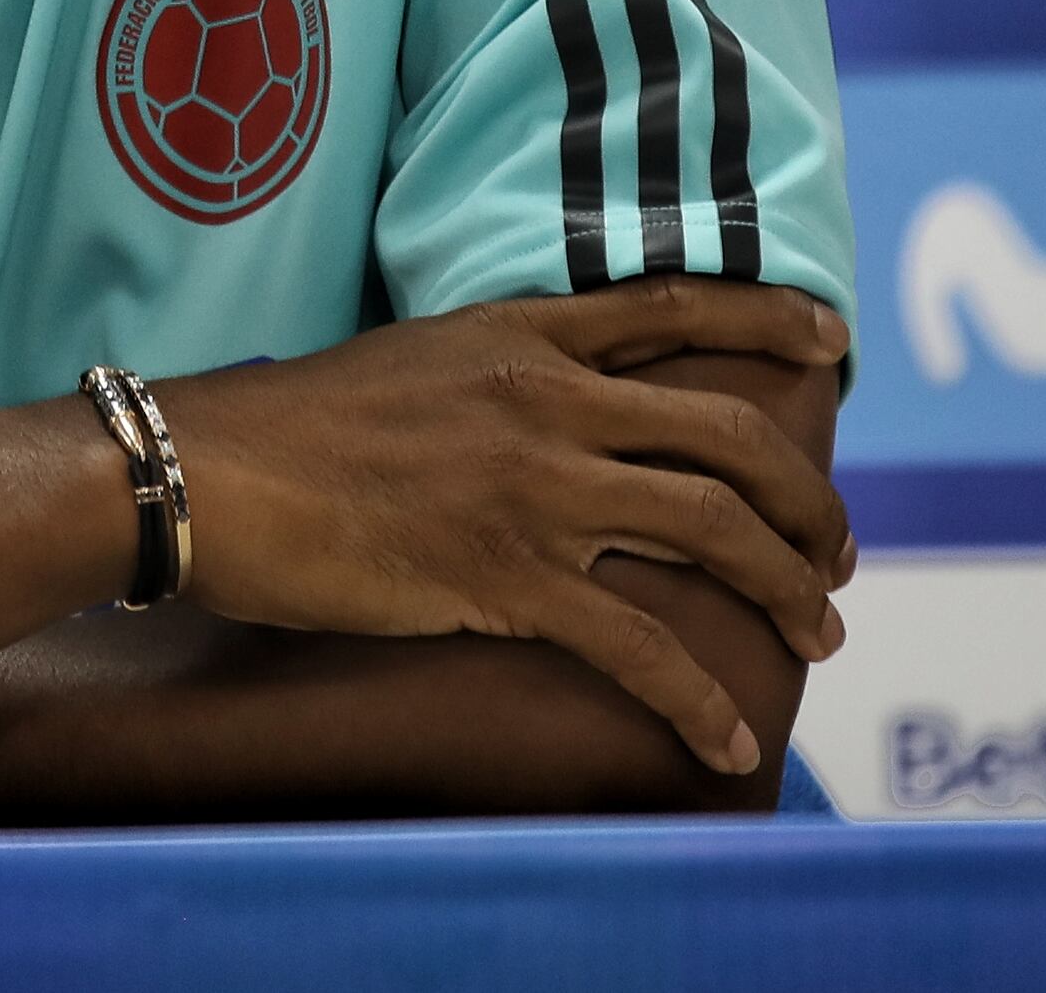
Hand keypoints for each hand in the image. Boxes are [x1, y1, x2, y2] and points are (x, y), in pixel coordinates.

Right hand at [153, 277, 857, 776]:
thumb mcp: (411, 360)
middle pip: (728, 437)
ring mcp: (535, 486)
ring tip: (821, 632)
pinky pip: (638, 643)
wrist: (206, 470)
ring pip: (713, 529)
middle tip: (838, 551)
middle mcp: (548, 399)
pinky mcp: (507, 574)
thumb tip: (547, 407)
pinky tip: (729, 736)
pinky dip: (698, 697)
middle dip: (808, 500)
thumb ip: (494, 373)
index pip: (675, 309)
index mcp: (522, 334)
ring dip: (787, 589)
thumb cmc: (287, 426)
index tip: (832, 338)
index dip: (768, 317)